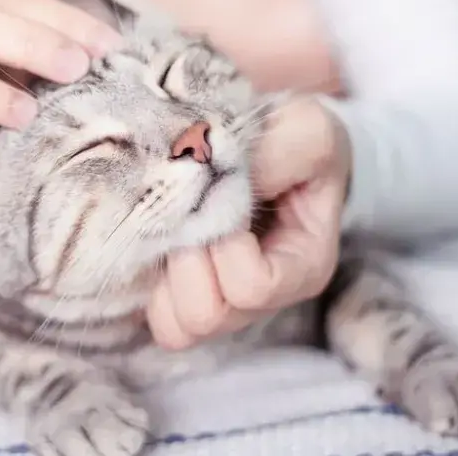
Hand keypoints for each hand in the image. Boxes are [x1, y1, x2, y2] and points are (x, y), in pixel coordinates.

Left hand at [147, 97, 351, 349]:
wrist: (265, 143)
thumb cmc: (292, 140)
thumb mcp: (306, 129)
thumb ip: (282, 148)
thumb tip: (225, 173)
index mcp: (303, 268)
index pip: (250, 286)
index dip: (224, 240)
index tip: (223, 193)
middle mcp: (265, 303)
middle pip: (208, 316)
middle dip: (187, 255)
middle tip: (189, 208)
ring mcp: (224, 308)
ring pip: (179, 328)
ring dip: (166, 271)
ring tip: (175, 224)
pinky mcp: (187, 302)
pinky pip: (159, 323)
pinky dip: (151, 284)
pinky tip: (161, 240)